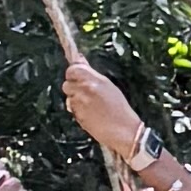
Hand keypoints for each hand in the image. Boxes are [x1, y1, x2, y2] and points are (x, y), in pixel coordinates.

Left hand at [64, 55, 149, 171]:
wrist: (123, 130)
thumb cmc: (120, 109)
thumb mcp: (108, 86)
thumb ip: (91, 75)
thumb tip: (79, 59)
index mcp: (95, 80)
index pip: (72, 70)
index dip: (73, 74)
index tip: (76, 77)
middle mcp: (85, 90)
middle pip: (67, 84)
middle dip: (73, 88)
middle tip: (84, 93)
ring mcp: (80, 104)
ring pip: (69, 97)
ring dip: (75, 100)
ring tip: (90, 106)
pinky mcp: (77, 116)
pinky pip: (72, 109)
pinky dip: (78, 110)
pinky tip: (90, 114)